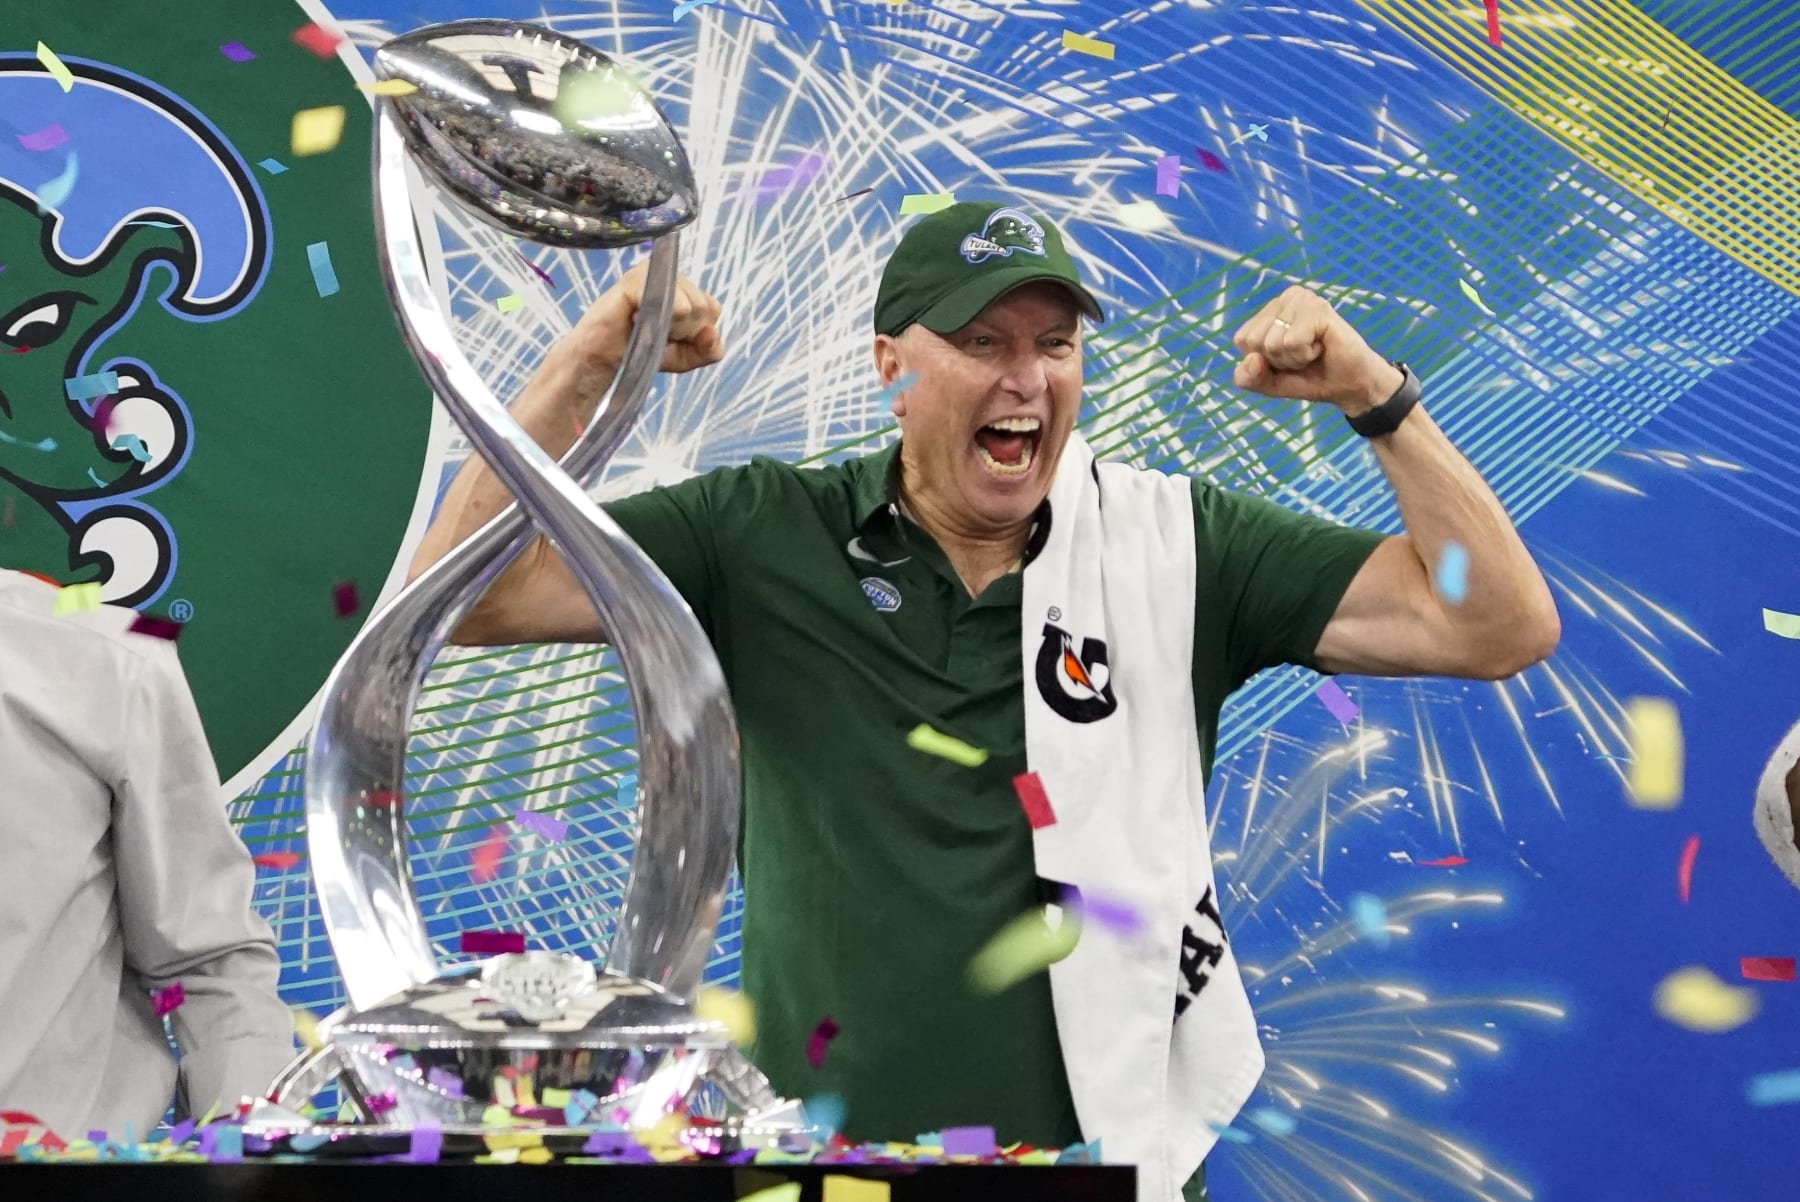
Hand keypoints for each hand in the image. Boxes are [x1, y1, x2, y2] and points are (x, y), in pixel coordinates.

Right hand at [564, 262, 724, 386]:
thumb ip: (709, 350)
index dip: (695, 333)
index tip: (672, 338)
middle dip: (683, 332)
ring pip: (689, 305)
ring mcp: (654, 273)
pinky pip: (668, 299)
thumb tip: (711, 332)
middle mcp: (673, 276)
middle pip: (703, 308)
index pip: (712, 310)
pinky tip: (636, 318)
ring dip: (669, 327)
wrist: (605, 360)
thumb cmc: (644, 351)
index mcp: (687, 290)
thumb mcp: (686, 358)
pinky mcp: (636, 278)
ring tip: (644, 325)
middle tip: (655, 332)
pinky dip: (655, 319)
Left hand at [1231, 285, 1402, 413]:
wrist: (1349, 386)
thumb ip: (1249, 377)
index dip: (1263, 360)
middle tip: (1302, 355)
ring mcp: (1302, 300)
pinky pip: (1292, 341)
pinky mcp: (1318, 307)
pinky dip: (1305, 354)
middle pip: (1255, 341)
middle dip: (1278, 360)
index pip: (1242, 340)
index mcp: (1270, 310)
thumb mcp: (1270, 382)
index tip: (1287, 358)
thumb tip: (1251, 359)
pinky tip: (1321, 346)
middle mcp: (1285, 298)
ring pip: (1273, 343)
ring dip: (1294, 358)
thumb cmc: (1311, 377)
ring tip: (1313, 351)